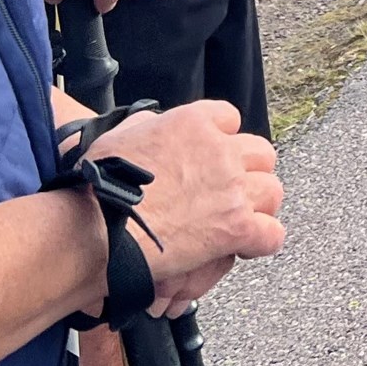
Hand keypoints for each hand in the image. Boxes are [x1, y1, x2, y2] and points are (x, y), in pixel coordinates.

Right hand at [88, 101, 283, 310]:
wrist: (94, 229)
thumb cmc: (96, 186)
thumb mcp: (118, 136)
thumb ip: (147, 125)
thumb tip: (154, 124)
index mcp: (192, 123)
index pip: (229, 118)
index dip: (222, 140)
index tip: (213, 158)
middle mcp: (219, 150)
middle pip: (260, 153)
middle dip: (249, 171)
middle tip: (233, 191)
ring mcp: (231, 189)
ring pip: (272, 190)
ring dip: (260, 205)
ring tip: (243, 219)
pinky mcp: (235, 228)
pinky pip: (272, 234)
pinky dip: (263, 242)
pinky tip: (246, 247)